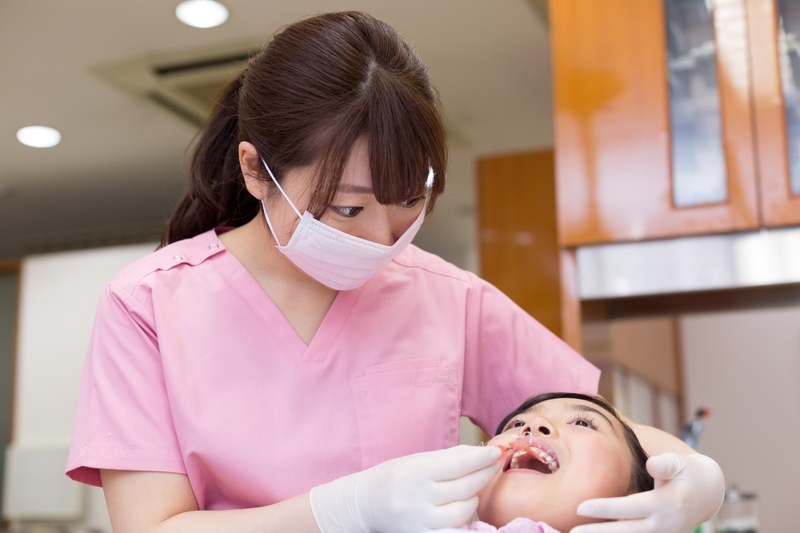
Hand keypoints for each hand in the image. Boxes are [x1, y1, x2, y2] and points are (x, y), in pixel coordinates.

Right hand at [310, 445, 501, 532]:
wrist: (365, 504)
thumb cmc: (394, 477)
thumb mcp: (416, 460)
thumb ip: (449, 457)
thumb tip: (481, 453)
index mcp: (415, 472)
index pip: (458, 464)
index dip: (481, 459)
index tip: (496, 453)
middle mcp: (417, 497)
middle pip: (465, 487)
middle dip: (484, 475)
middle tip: (493, 467)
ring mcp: (419, 520)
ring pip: (463, 511)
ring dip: (473, 498)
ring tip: (469, 490)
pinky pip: (454, 531)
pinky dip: (463, 521)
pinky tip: (462, 510)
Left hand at [570, 453, 724, 532]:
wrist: (706, 495)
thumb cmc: (685, 473)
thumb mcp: (680, 464)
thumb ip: (666, 464)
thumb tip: (652, 464)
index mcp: (667, 504)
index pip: (630, 508)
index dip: (605, 508)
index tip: (580, 507)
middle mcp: (663, 526)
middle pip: (625, 532)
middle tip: (572, 532)